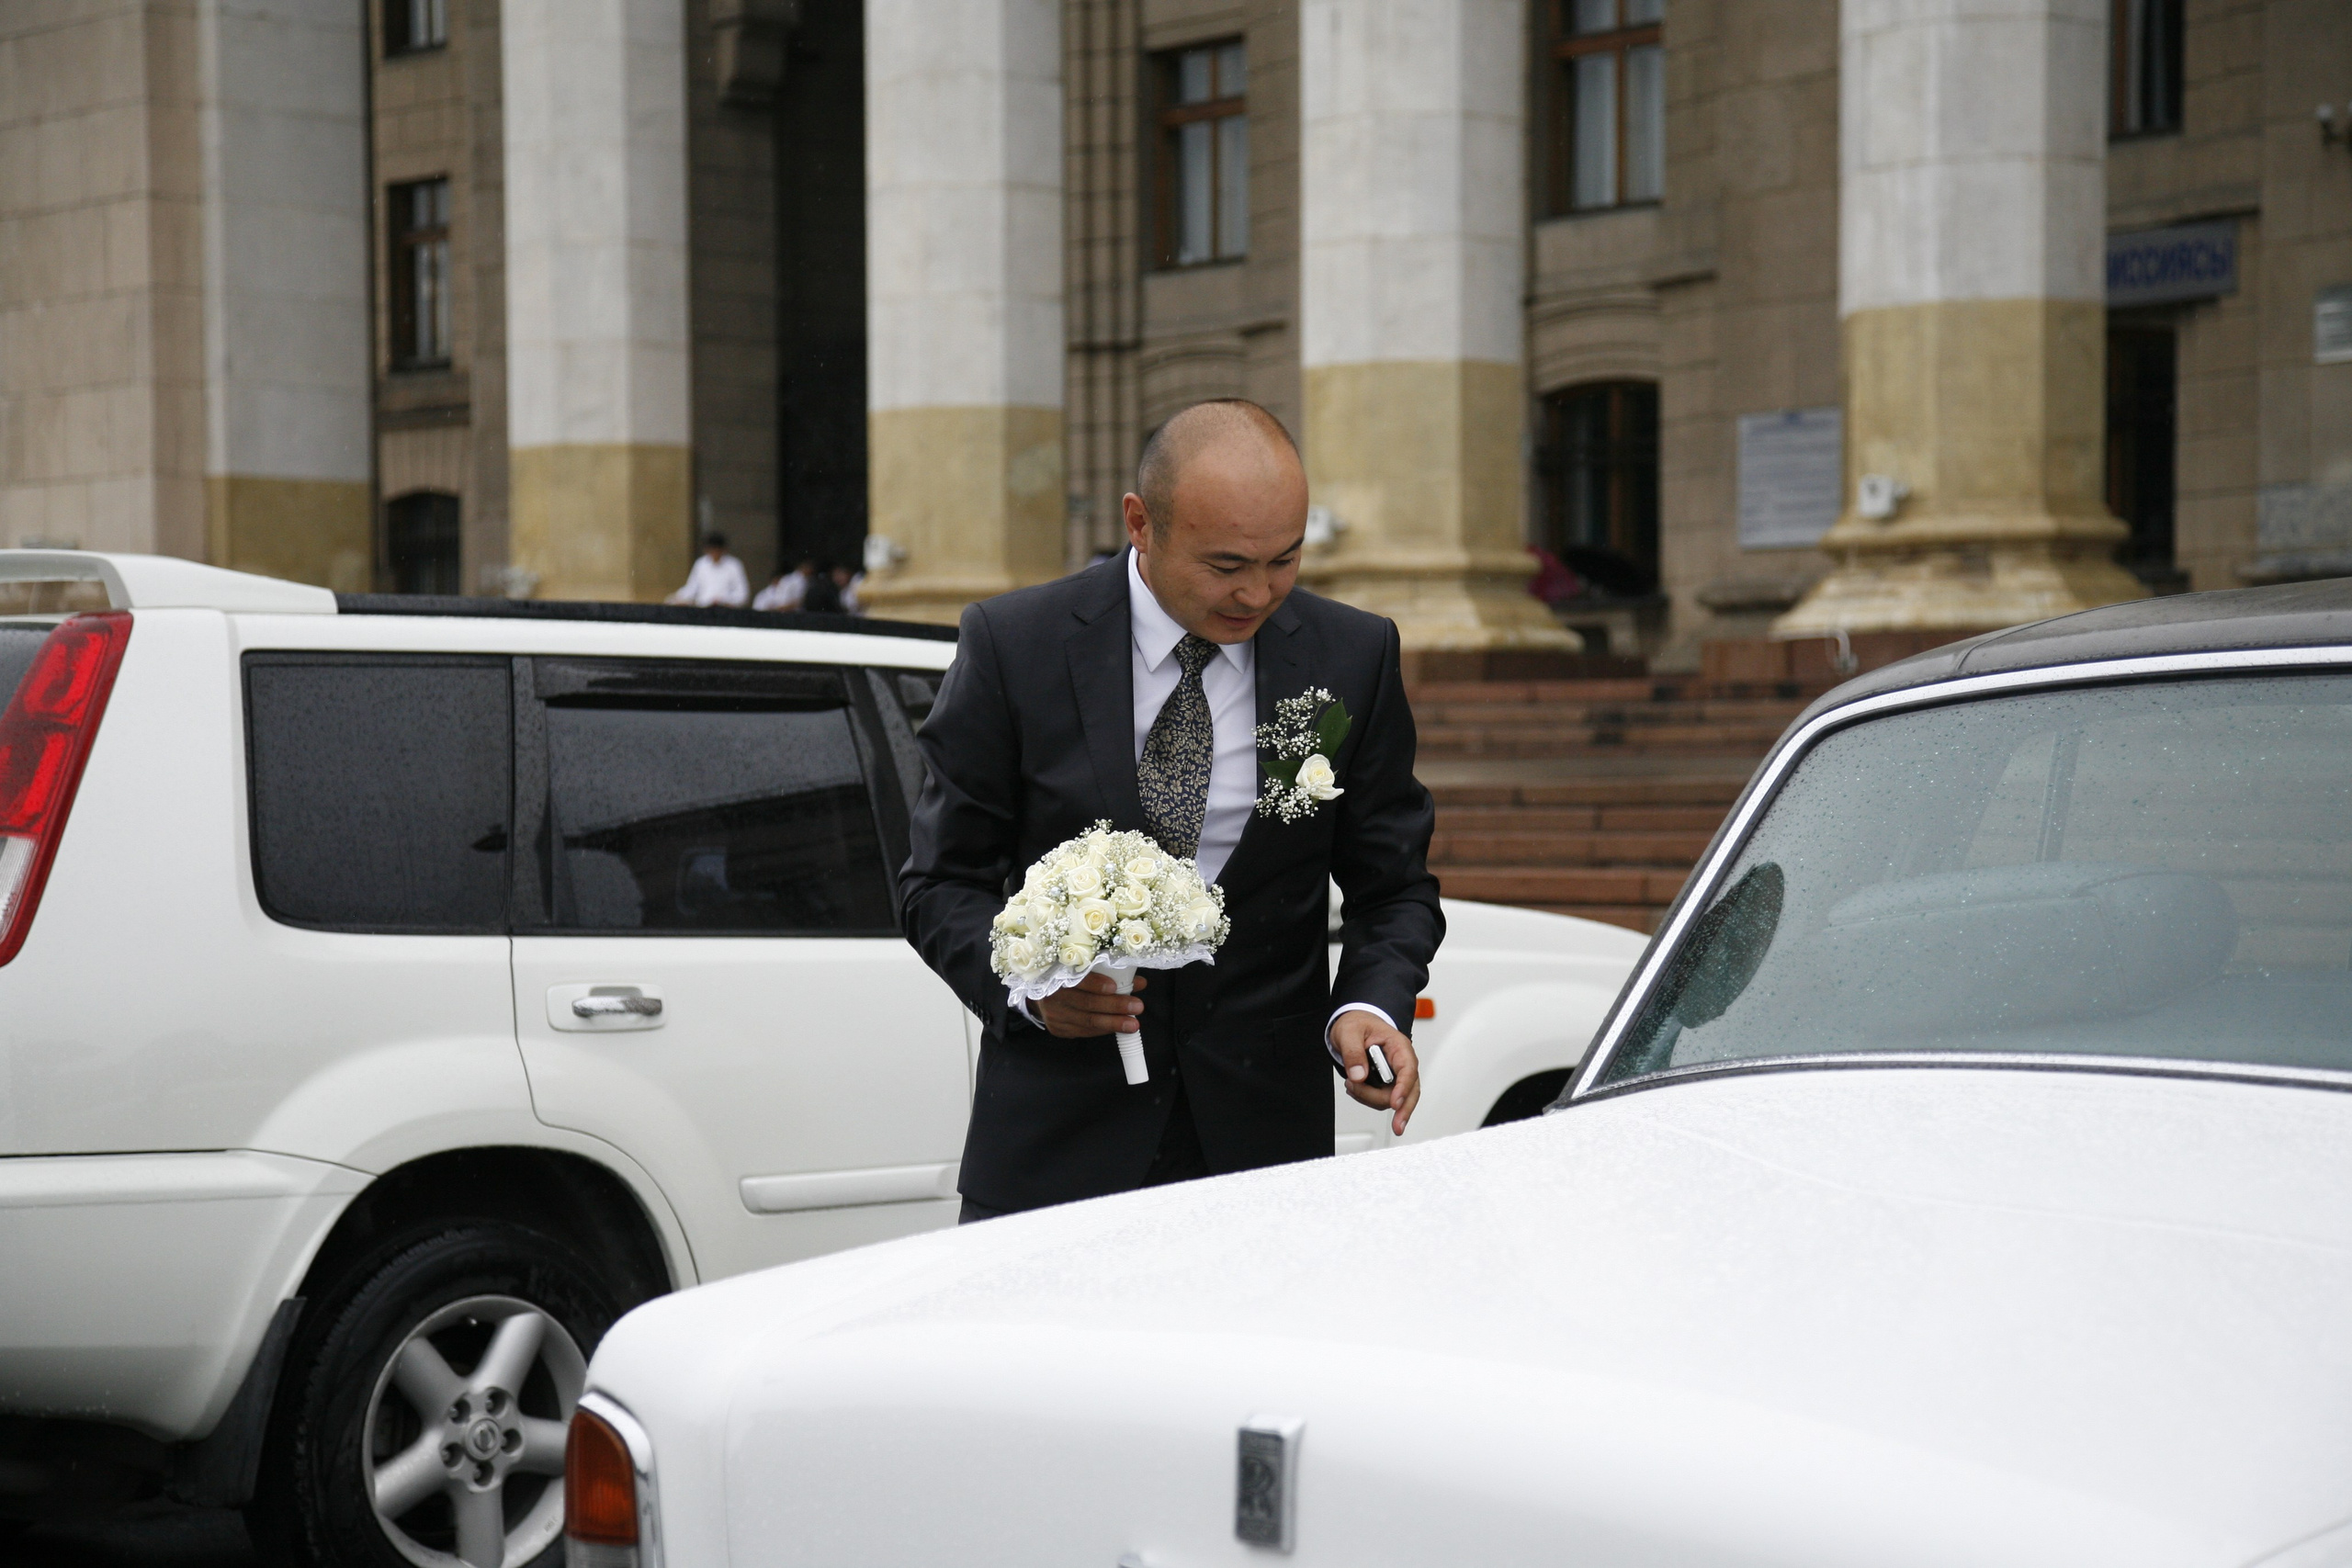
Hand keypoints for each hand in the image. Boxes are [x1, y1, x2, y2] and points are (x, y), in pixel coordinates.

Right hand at [1035, 971, 1147, 1038]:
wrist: (1042, 995)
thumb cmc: (1068, 977)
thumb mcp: (1084, 970)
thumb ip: (1110, 973)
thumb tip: (1139, 982)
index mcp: (1057, 974)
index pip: (1077, 979)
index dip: (1096, 984)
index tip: (1115, 987)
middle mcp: (1053, 996)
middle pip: (1087, 1003)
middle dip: (1115, 1006)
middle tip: (1137, 1007)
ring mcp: (1054, 1015)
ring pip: (1087, 1021)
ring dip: (1114, 1023)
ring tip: (1133, 1024)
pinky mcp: (1058, 1029)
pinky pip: (1084, 1031)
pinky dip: (1103, 1030)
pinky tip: (1117, 1028)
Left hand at [1331, 1011, 1419, 1135]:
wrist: (1354, 1026)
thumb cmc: (1357, 1025)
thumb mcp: (1349, 1032)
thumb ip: (1353, 1052)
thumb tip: (1359, 1075)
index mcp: (1398, 1046)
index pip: (1408, 1069)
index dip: (1404, 1088)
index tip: (1396, 1103)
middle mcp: (1401, 1063)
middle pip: (1410, 1091)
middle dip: (1403, 1109)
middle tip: (1397, 1126)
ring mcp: (1395, 1076)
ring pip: (1392, 1099)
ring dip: (1370, 1098)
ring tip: (1351, 1083)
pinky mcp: (1387, 1085)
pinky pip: (1381, 1100)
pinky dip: (1366, 1098)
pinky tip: (1355, 1087)